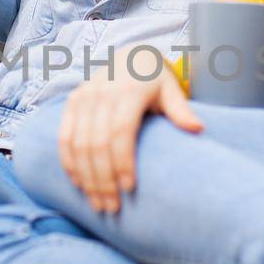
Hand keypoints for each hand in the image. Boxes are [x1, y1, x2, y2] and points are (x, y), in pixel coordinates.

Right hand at [58, 50, 203, 213]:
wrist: (128, 55)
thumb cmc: (154, 79)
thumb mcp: (171, 89)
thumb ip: (180, 110)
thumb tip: (198, 129)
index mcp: (127, 90)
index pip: (120, 132)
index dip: (122, 162)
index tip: (130, 189)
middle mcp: (100, 93)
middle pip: (96, 144)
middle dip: (102, 180)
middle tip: (112, 208)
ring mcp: (83, 97)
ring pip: (78, 145)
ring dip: (86, 178)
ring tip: (98, 204)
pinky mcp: (71, 103)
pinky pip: (64, 138)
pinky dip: (69, 163)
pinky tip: (79, 185)